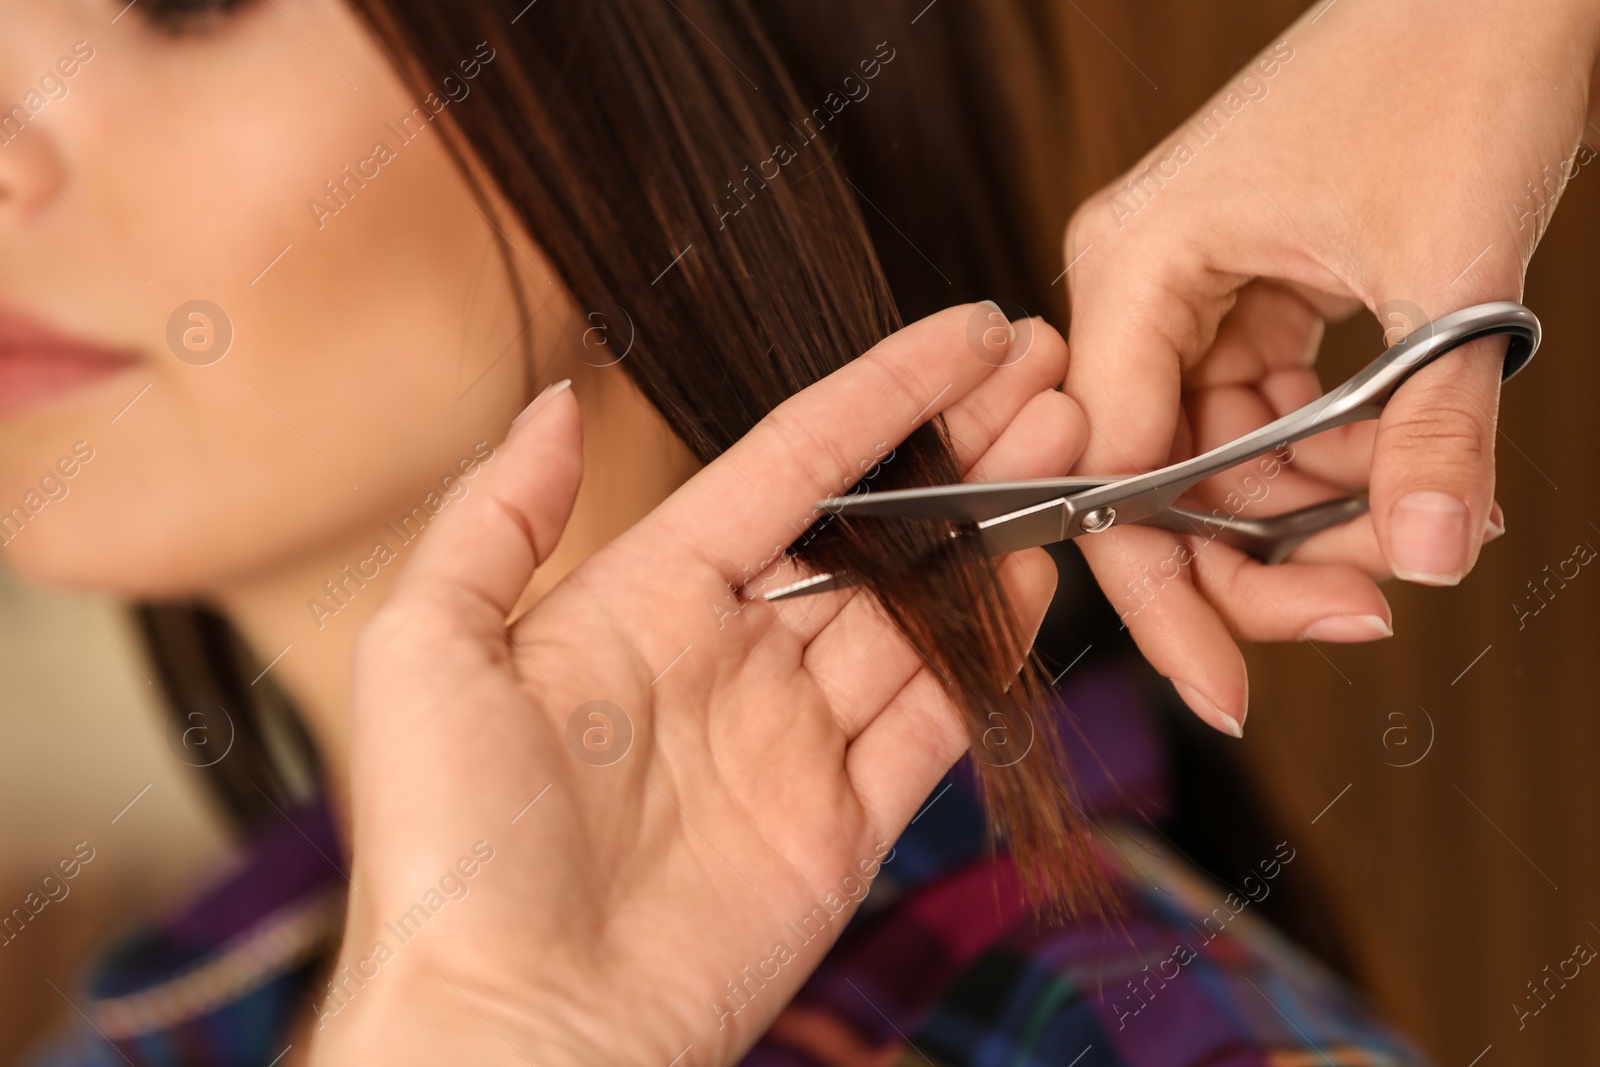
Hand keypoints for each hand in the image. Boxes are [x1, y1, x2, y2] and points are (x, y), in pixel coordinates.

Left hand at [306, 306, 1086, 1066]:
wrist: (509, 1029)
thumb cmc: (449, 848)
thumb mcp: (427, 652)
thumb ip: (495, 517)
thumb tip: (559, 403)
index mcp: (641, 600)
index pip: (786, 467)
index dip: (878, 394)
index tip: (963, 334)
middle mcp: (727, 658)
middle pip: (869, 530)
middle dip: (960, 448)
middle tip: (1047, 378)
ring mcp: (792, 741)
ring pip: (917, 611)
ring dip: (992, 526)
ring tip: (1066, 447)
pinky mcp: (842, 824)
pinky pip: (935, 717)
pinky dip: (993, 648)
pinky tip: (1035, 571)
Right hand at [1060, 0, 1599, 734]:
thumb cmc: (1452, 65)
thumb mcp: (1448, 269)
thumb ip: (1435, 426)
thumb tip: (1430, 559)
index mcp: (1135, 266)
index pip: (1115, 475)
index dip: (1172, 594)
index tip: (1228, 688)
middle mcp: (1141, 284)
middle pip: (1165, 480)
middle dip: (1265, 557)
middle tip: (1364, 613)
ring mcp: (1191, 288)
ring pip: (1223, 455)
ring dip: (1319, 506)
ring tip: (1427, 523)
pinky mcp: (1245, 289)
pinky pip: (1267, 407)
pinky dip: (1339, 449)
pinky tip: (1417, 470)